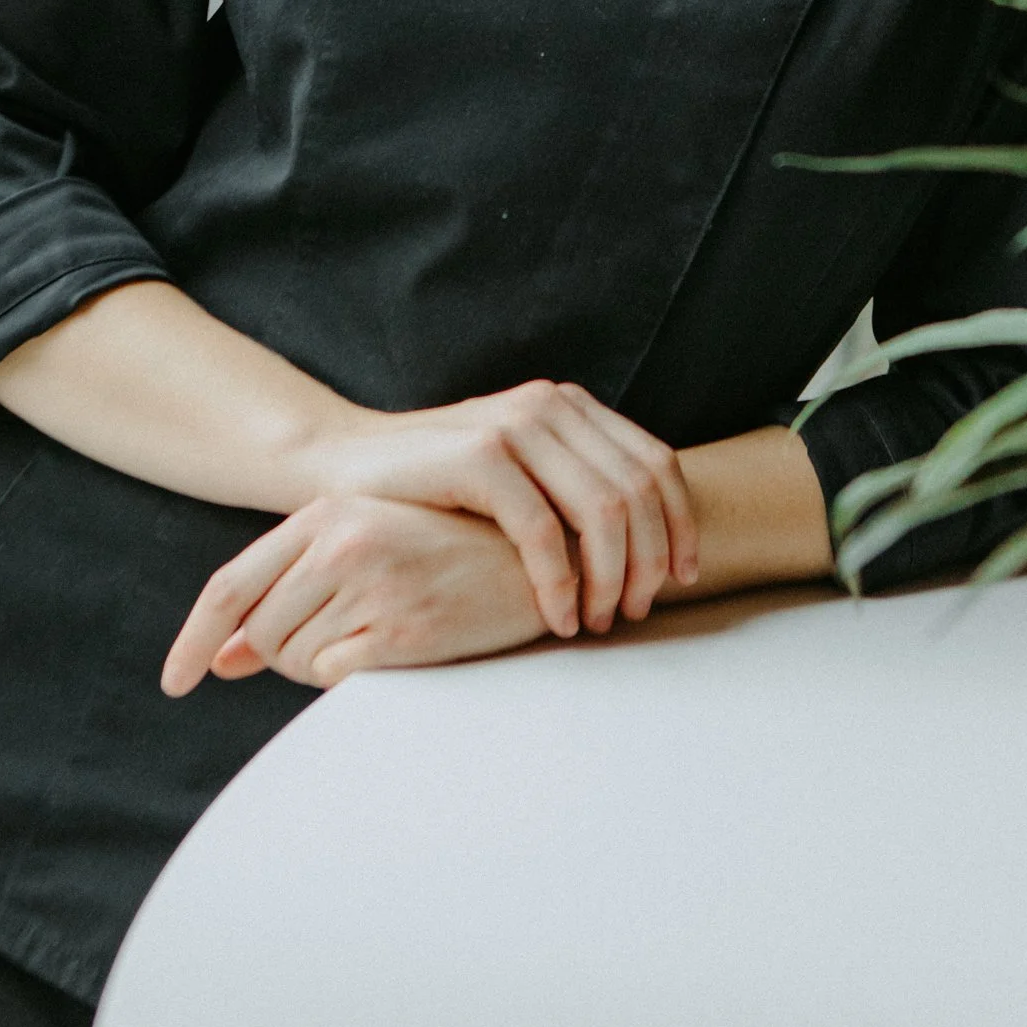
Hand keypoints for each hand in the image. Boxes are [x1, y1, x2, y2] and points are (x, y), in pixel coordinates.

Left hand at [160, 496, 545, 693]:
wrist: (541, 559)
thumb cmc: (448, 556)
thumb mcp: (363, 552)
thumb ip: (288, 595)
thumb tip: (222, 660)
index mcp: (328, 512)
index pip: (231, 584)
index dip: (193, 638)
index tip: (176, 682)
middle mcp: (343, 540)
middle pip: (261, 633)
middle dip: (284, 654)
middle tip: (346, 639)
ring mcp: (373, 581)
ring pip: (296, 660)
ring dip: (326, 664)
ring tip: (382, 633)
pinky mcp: (405, 627)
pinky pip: (337, 677)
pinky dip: (356, 677)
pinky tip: (400, 648)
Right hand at [305, 379, 698, 637]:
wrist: (343, 464)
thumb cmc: (435, 486)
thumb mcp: (517, 473)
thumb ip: (571, 485)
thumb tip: (650, 542)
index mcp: (569, 405)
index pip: (657, 463)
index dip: (681, 525)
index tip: (683, 580)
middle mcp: (551, 405)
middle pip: (639, 490)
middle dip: (649, 562)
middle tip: (634, 613)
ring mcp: (516, 424)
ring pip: (604, 510)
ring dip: (611, 578)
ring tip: (598, 621)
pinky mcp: (480, 455)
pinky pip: (545, 530)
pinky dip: (561, 582)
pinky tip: (559, 616)